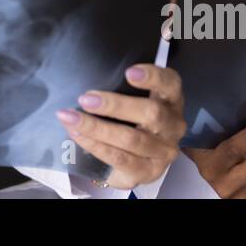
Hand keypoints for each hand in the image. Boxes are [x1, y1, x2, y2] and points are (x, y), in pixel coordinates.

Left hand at [55, 64, 185, 188]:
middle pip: (151, 113)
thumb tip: (87, 77)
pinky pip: (120, 158)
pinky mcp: (147, 172)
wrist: (136, 163)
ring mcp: (163, 152)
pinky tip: (78, 135)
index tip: (128, 72)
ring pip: (132, 139)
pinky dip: (96, 145)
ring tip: (71, 118)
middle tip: (85, 99)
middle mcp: (173, 126)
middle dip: (115, 105)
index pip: (170, 83)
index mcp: (171, 100)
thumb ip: (122, 88)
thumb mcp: (134, 101)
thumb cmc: (132, 121)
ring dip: (97, 128)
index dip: (153, 77)